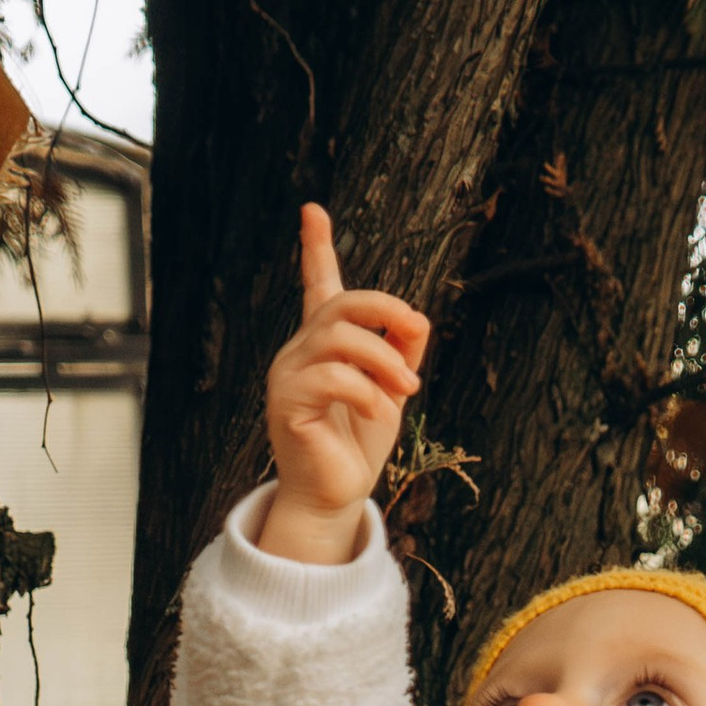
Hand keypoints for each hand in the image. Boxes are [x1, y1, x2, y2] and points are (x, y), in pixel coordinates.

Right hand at [257, 207, 430, 564]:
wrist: (335, 495)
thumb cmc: (358, 443)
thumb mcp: (391, 389)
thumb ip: (402, 351)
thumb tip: (417, 318)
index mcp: (324, 344)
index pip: (318, 286)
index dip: (316, 248)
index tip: (313, 211)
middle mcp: (300, 352)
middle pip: (341, 305)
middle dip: (385, 312)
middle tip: (418, 333)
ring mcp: (288, 375)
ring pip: (338, 338)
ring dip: (384, 358)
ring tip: (407, 388)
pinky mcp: (287, 404)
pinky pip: (331, 378)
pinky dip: (365, 391)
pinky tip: (377, 412)